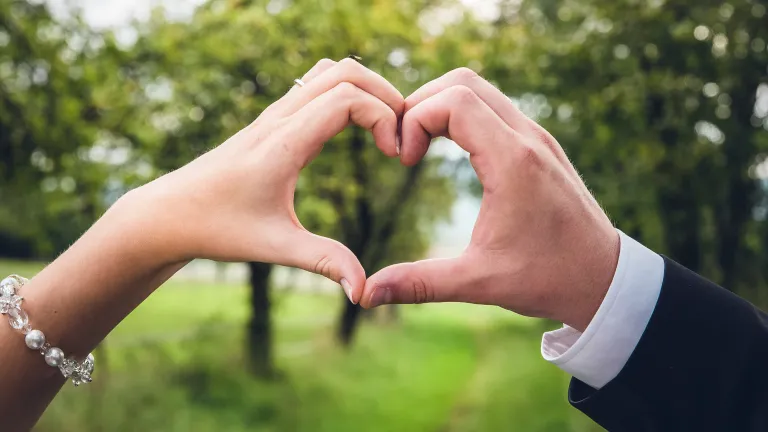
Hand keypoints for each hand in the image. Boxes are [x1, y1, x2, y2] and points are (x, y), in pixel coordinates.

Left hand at [119, 58, 402, 302]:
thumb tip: (363, 292)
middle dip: (385, 94)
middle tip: (402, 135)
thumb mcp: (275, 246)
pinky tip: (356, 129)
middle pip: (344, 70)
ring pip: (329, 70)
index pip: (346, 98)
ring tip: (385, 128)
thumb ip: (324, 263)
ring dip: (366, 88)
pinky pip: (315, 84)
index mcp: (284, 143)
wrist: (169, 214)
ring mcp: (273, 114)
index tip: (394, 155)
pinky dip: (346, 92)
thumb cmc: (217, 229)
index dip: (383, 117)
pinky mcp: (271, 120)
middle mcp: (279, 118)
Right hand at [358, 68, 618, 330]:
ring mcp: (537, 137)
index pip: (452, 101)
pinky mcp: (540, 145)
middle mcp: (527, 138)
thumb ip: (420, 283)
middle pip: (463, 81)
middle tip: (404, 146)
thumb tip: (367, 294)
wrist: (604, 279)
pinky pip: (496, 106)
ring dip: (443, 106)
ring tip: (421, 147)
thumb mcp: (479, 282)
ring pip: (481, 89)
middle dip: (422, 104)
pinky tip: (451, 150)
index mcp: (512, 162)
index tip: (404, 161)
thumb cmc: (547, 278)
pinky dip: (464, 115)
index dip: (414, 120)